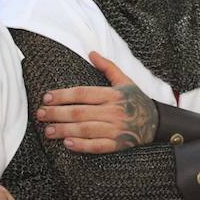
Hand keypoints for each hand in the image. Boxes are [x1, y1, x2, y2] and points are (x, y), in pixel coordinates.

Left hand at [36, 51, 155, 153]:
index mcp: (113, 95)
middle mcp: (113, 112)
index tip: (46, 98)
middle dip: (57, 113)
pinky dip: (82, 146)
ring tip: (48, 131)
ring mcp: (116, 129)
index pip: (82, 94)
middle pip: (79, 112)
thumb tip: (91, 52)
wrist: (158, 123)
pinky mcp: (118, 144)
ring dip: (64, 130)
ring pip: (85, 129)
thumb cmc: (138, 101)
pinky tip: (67, 144)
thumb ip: (108, 67)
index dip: (62, 96)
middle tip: (40, 115)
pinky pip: (97, 146)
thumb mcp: (125, 81)